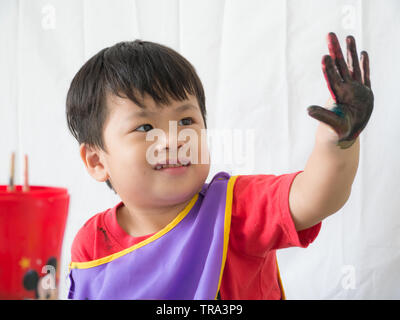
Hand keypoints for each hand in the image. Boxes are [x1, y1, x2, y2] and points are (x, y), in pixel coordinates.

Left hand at [307, 32, 373, 148]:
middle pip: (340, 66)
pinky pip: (365, 75)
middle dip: (335, 50)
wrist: (346, 135)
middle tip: (329, 34)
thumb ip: (322, 116)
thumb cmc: (336, 130)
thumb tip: (308, 110)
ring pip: (353, 67)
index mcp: (337, 95)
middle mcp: (345, 89)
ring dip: (350, 52)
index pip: (332, 78)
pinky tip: (362, 53)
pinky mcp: (365, 92)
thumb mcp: (330, 123)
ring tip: (348, 37)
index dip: (328, 67)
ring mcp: (355, 89)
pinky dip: (364, 64)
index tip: (324, 56)